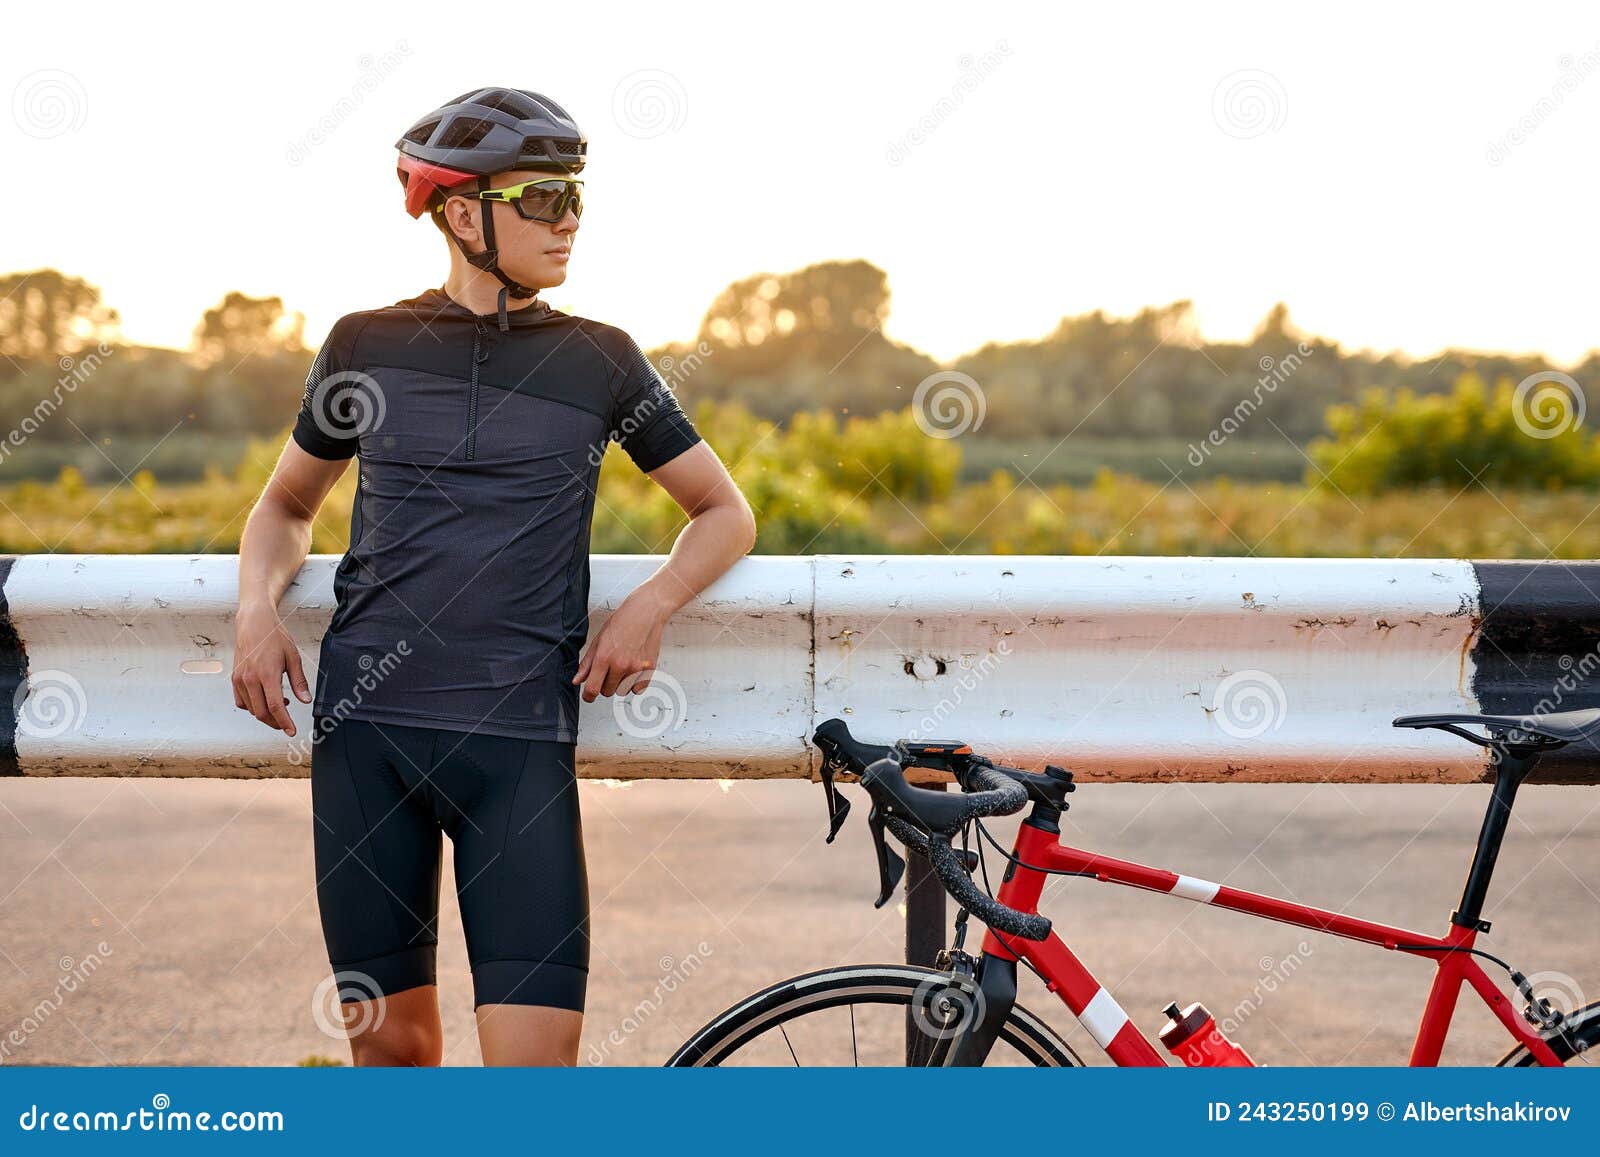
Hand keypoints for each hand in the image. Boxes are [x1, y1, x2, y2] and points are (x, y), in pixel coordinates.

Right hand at [232, 603, 310, 735]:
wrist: (253, 623)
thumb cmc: (275, 637)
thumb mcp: (293, 657)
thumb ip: (299, 681)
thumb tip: (306, 700)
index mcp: (267, 673)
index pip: (275, 706)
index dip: (284, 722)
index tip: (291, 731)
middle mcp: (250, 678)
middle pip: (261, 712)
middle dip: (276, 722)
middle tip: (287, 724)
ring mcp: (239, 679)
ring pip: (251, 709)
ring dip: (265, 714)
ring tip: (281, 706)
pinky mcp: (234, 678)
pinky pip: (241, 702)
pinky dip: (253, 707)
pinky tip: (264, 700)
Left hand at [572, 588, 670, 702]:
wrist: (646, 612)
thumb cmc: (623, 621)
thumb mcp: (599, 640)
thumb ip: (587, 663)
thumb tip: (578, 680)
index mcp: (604, 657)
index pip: (592, 689)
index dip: (588, 696)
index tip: (588, 696)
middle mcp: (620, 665)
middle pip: (607, 692)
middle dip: (605, 684)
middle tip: (609, 669)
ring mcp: (636, 668)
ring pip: (622, 691)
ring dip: (620, 683)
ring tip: (623, 665)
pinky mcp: (649, 669)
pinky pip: (638, 689)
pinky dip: (635, 683)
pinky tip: (634, 669)